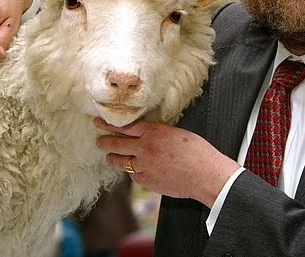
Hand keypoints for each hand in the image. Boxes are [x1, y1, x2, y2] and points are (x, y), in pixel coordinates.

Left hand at [96, 118, 240, 207]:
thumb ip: (158, 134)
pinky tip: (132, 170)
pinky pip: (133, 175)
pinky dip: (131, 171)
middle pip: (117, 143)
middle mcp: (145, 148)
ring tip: (108, 156)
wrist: (205, 174)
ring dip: (113, 158)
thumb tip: (148, 134)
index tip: (100, 122)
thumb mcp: (176, 134)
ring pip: (120, 161)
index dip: (110, 124)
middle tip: (99, 139)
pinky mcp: (146, 181)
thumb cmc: (197, 152)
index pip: (126, 126)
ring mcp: (144, 166)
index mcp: (154, 132)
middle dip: (105, 140)